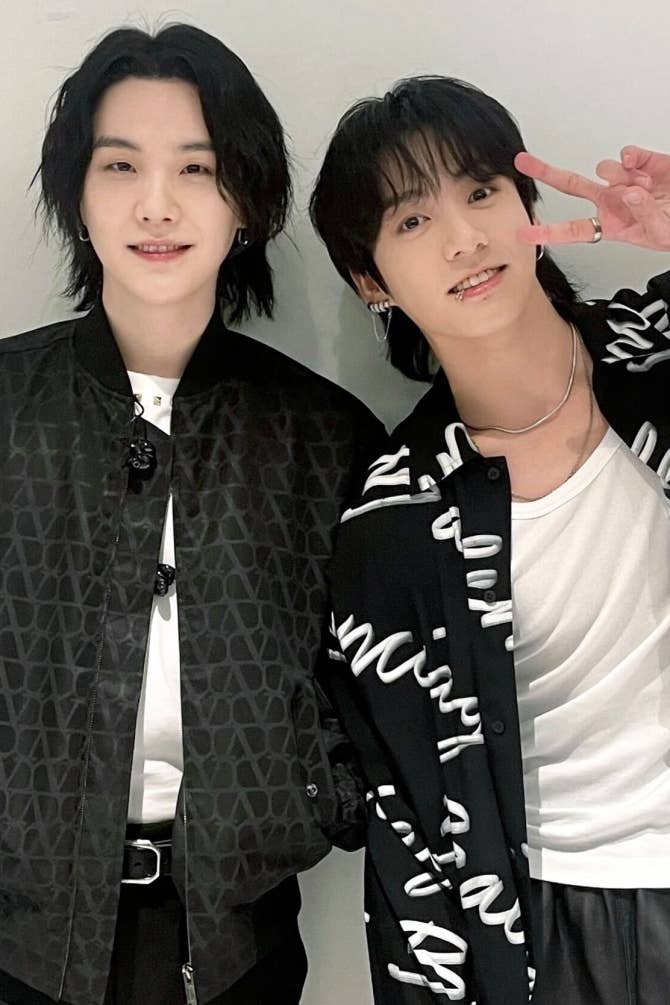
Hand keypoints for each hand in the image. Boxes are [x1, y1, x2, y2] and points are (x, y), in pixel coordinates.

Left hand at [515, 146, 669, 250]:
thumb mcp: (659, 232)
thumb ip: (644, 214)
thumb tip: (629, 194)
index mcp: (609, 225)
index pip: (573, 230)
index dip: (548, 233)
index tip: (524, 233)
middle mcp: (611, 200)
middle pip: (571, 185)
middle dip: (546, 172)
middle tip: (523, 161)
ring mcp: (623, 180)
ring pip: (604, 168)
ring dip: (621, 177)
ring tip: (644, 189)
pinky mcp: (641, 162)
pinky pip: (626, 154)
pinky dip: (630, 158)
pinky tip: (637, 166)